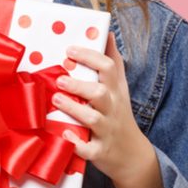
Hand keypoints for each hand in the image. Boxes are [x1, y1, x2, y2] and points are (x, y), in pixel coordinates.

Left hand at [51, 35, 147, 184]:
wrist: (132, 154)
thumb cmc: (119, 114)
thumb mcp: (120, 87)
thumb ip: (112, 61)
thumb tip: (106, 32)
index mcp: (115, 91)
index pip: (108, 68)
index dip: (90, 57)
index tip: (70, 50)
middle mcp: (112, 109)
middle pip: (100, 94)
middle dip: (79, 86)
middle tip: (60, 80)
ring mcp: (106, 131)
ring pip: (93, 119)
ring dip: (74, 109)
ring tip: (56, 99)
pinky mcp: (100, 152)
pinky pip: (89, 149)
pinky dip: (78, 144)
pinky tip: (66, 136)